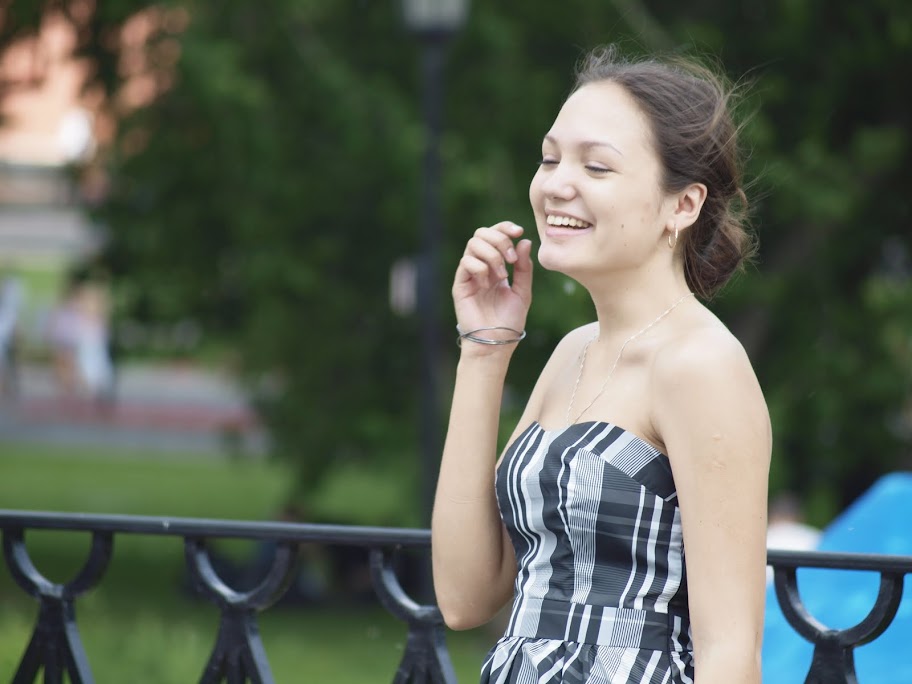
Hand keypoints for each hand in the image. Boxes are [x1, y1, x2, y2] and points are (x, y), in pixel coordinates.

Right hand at [452, 221, 532, 348]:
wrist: (496, 342)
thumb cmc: (509, 321)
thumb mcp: (523, 291)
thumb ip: (524, 267)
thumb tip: (524, 241)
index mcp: (496, 265)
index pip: (495, 235)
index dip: (505, 227)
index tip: (519, 231)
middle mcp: (481, 266)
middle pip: (482, 234)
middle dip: (499, 239)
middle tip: (511, 259)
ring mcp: (469, 274)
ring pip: (473, 244)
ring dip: (492, 254)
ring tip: (502, 274)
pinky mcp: (460, 284)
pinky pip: (466, 262)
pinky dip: (481, 268)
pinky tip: (487, 285)